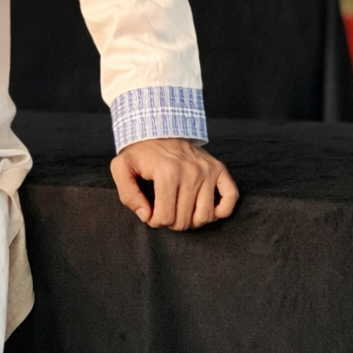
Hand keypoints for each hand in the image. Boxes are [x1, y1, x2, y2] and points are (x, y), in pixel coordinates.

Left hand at [110, 138, 238, 229]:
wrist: (159, 129)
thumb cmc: (140, 153)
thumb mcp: (121, 167)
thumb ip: (127, 194)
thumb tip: (146, 216)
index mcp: (167, 172)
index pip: (165, 217)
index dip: (154, 221)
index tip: (149, 211)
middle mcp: (191, 171)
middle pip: (185, 220)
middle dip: (172, 222)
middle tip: (164, 210)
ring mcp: (207, 170)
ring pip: (206, 216)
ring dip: (192, 220)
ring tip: (180, 210)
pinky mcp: (219, 169)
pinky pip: (230, 198)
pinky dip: (220, 210)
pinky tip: (205, 208)